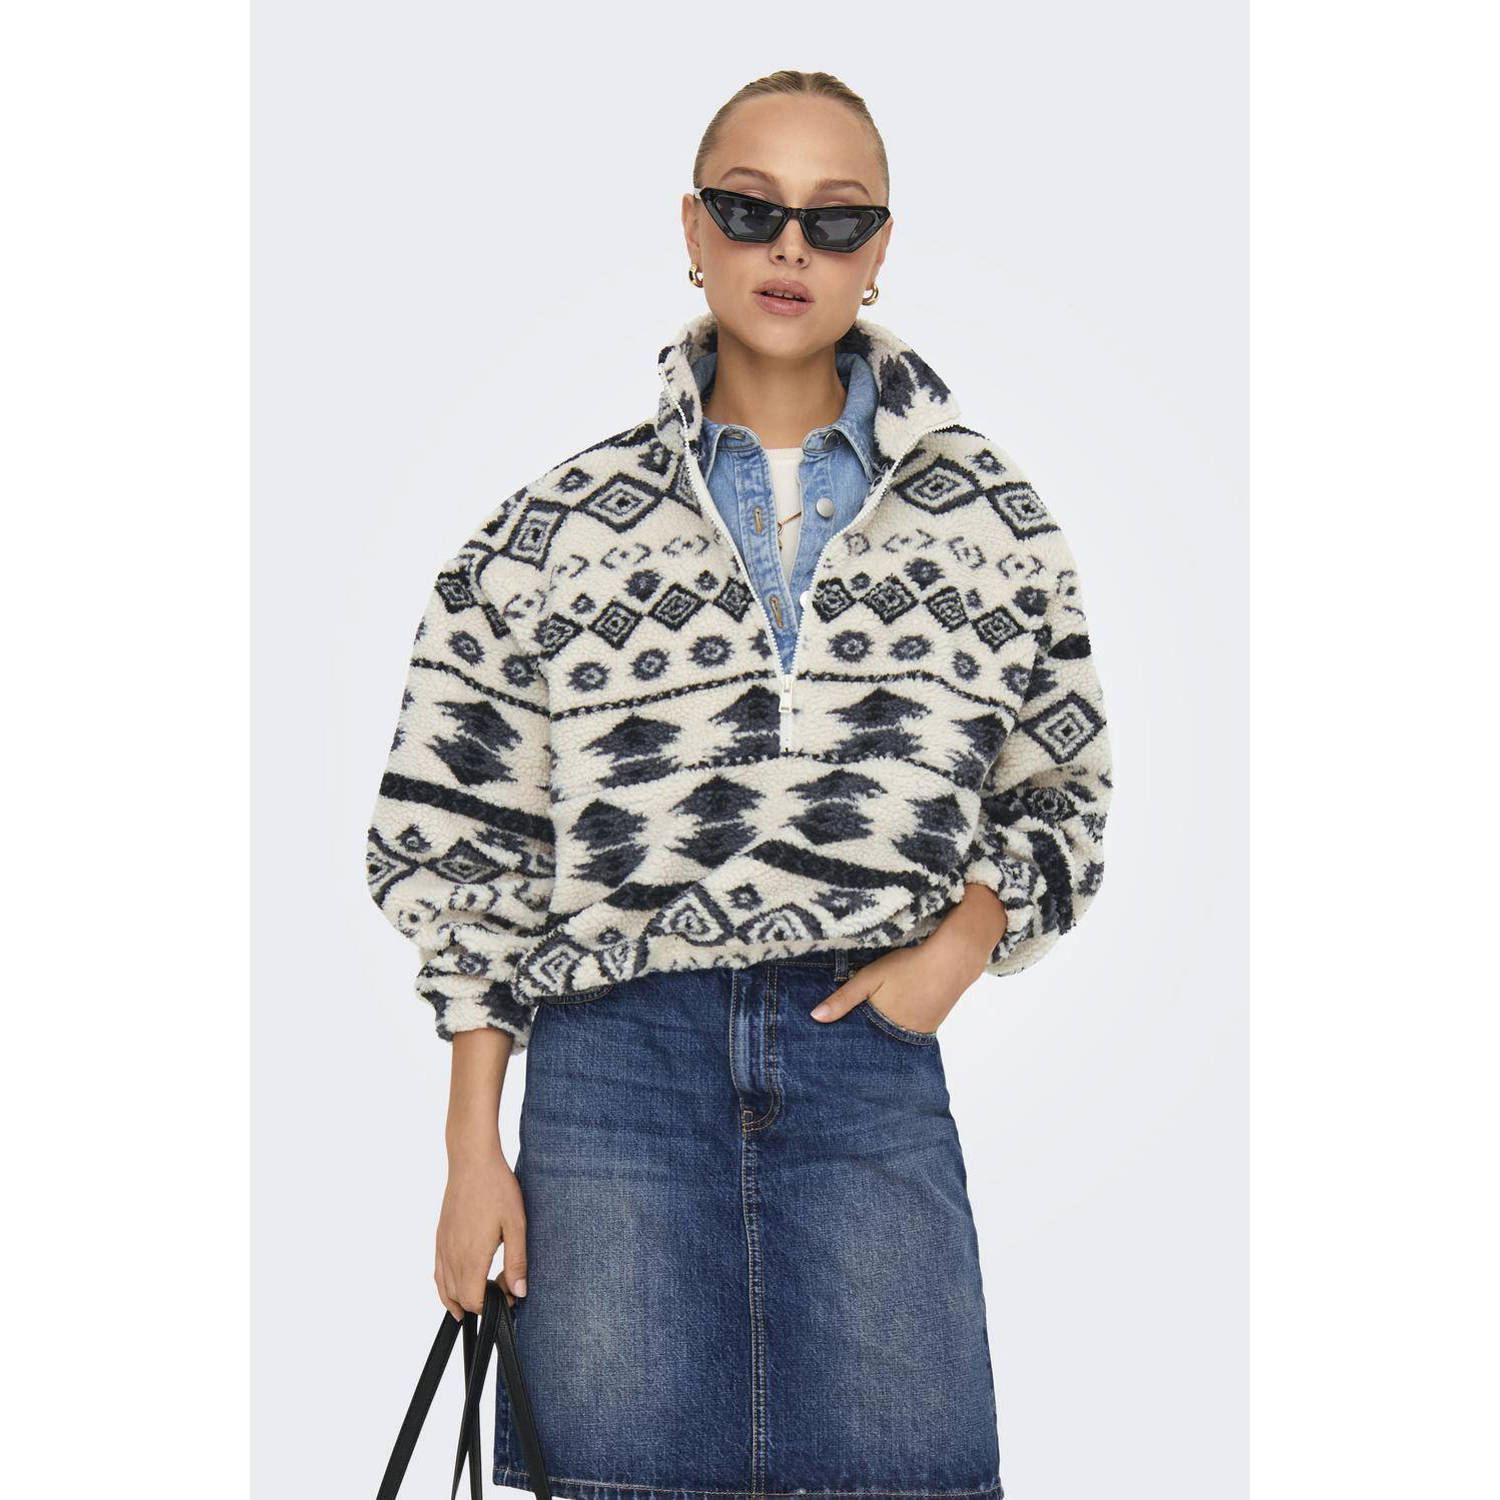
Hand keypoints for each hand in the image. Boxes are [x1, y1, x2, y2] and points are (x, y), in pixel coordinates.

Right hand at [435, 1133, 527, 1320]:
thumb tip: (519, 1293)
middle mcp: (452, 1256)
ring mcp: (443, 1246)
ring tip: (481, 1299)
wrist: (472, 1160)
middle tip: (503, 1290)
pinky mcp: (440, 1237)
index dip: (492, 1307)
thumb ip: (517, 1261)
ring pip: (444, 1288)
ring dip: (461, 1299)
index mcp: (471, 1257)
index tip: (510, 1296)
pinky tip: (458, 1283)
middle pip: (458, 1298)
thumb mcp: (516, 1224)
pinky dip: (446, 1286)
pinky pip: (438, 1272)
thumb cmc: (497, 1188)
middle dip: (480, 1303)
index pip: (473, 1301)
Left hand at [808, 932, 976, 1034]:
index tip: (828, 1048)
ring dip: (880, 1039)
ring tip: (865, 1037)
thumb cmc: (908, 966)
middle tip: (843, 1047)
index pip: (857, 1043)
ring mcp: (917, 1035)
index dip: (844, 1042)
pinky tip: (890, 1023)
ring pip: (891, 1042)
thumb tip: (815, 1018)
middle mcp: (900, 1037)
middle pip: (875, 1046)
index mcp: (882, 1026)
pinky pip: (907, 1036)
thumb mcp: (870, 977)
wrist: (952, 961)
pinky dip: (897, 1032)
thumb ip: (844, 998)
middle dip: (861, 1045)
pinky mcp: (929, 1028)